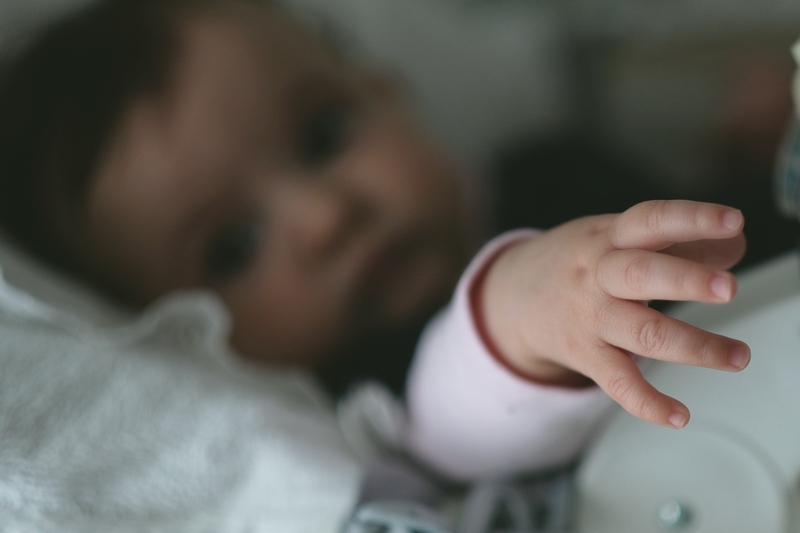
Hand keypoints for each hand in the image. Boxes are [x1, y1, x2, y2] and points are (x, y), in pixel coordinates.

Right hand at [476, 200, 748, 428]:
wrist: (514, 295)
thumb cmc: (581, 261)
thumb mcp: (619, 236)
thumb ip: (679, 238)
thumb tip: (736, 243)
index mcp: (611, 237)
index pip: (651, 220)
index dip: (692, 218)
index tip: (733, 220)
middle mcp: (599, 275)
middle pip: (641, 274)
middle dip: (685, 280)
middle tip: (728, 288)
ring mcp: (592, 318)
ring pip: (643, 333)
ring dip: (694, 346)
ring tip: (738, 356)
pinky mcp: (587, 356)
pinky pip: (617, 383)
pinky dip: (648, 403)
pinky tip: (679, 415)